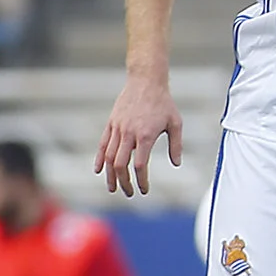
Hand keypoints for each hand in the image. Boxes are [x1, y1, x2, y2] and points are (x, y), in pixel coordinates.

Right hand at [97, 71, 182, 194]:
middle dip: (124, 182)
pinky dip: (100, 159)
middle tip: (130, 193)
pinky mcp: (111, 123)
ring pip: (109, 157)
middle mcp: (129, 133)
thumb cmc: (164, 103)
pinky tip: (98, 171)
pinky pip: (102, 144)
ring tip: (113, 188)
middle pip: (121, 165)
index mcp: (146, 135)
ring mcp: (118, 128)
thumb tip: (176, 164)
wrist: (146, 81)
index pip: (140, 165)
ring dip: (110, 175)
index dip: (141, 180)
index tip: (144, 190)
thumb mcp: (176, 123)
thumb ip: (176, 145)